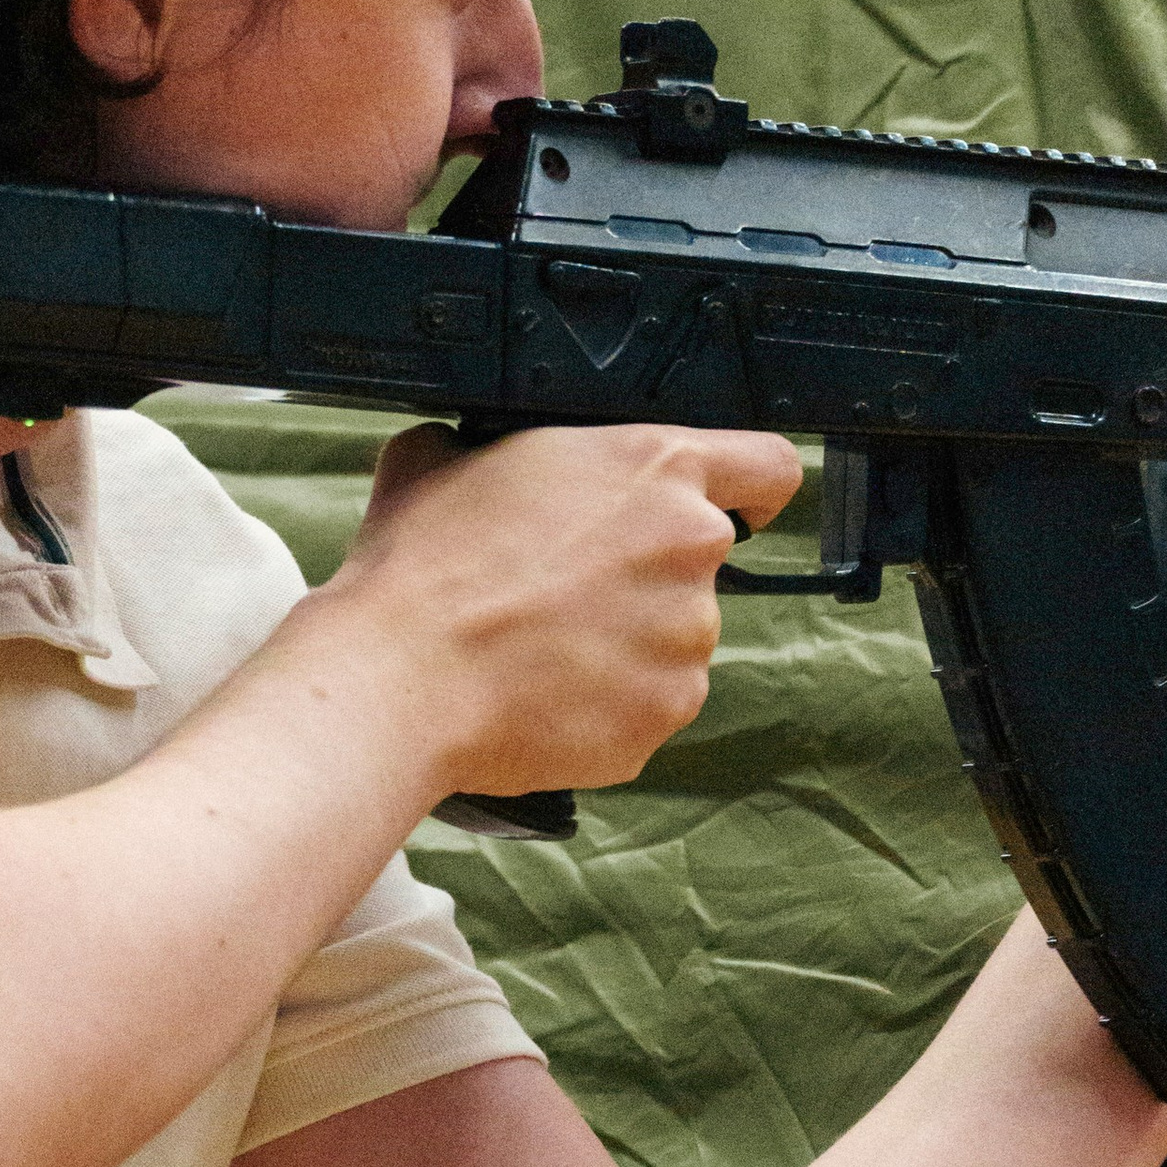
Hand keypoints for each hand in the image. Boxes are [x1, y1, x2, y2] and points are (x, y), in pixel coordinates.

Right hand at [324, 420, 801, 798]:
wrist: (399, 680)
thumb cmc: (421, 570)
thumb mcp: (438, 459)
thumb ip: (491, 448)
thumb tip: (472, 455)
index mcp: (654, 470)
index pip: (767, 466)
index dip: (751, 488)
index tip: (738, 506)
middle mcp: (691, 552)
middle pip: (698, 563)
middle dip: (644, 577)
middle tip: (564, 592)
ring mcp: (685, 643)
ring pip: (671, 639)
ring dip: (625, 645)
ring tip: (539, 650)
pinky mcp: (662, 717)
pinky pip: (647, 706)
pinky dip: (607, 705)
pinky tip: (541, 696)